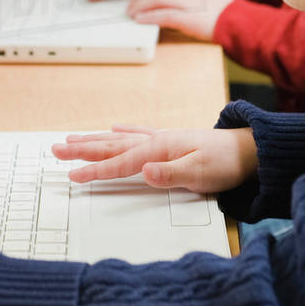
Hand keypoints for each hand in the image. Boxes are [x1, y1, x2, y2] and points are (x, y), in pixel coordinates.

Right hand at [52, 125, 257, 191]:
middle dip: (82, 149)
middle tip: (55, 149)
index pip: (119, 163)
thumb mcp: (200, 173)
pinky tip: (114, 128)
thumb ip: (169, 173)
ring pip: (119, 139)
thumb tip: (143, 171)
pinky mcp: (170, 142)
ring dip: (94, 140)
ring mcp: (162, 140)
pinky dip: (123, 131)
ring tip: (71, 139)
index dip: (94, 171)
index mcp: (159, 149)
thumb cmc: (226, 163)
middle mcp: (156, 141)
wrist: (249, 150)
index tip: (72, 177)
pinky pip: (138, 134)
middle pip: (111, 146)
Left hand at [125, 0, 233, 40]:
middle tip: (129, 6)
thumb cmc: (221, 13)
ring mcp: (189, 2)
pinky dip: (148, 17)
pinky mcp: (189, 17)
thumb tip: (160, 0)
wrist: (239, 22)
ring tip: (132, 13)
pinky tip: (141, 20)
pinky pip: (163, 14)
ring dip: (139, 6)